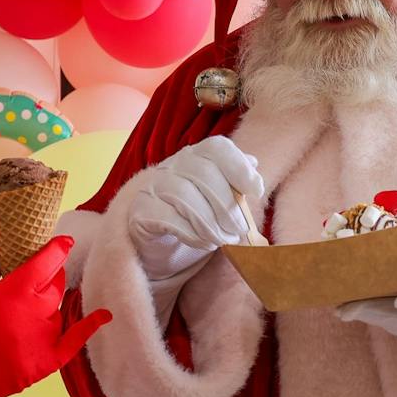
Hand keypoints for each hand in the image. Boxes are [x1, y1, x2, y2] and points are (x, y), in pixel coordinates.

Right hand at [0, 238, 110, 396]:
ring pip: (58, 311)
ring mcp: (41, 342)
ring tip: (30, 305)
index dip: (57, 248)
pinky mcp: (44, 365)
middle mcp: (32, 316)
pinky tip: (104, 315)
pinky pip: (74, 342)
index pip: (45, 263)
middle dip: (48, 276)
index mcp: (9, 295)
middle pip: (54, 286)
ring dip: (49, 304)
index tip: (65, 240)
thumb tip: (1, 243)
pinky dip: (88, 327)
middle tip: (37, 274)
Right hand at [128, 136, 264, 285]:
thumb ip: (235, 181)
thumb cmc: (196, 219)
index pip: (217, 148)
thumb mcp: (220, 200)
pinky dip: (190, 233)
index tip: (256, 191)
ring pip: (184, 195)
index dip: (239, 168)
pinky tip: (202, 242)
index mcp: (196, 156)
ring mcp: (153, 187)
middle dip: (227, 205)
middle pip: (204, 173)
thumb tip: (253, 162)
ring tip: (222, 240)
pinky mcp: (140, 212)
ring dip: (210, 223)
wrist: (159, 247)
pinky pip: (166, 217)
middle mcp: (172, 166)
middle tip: (239, 230)